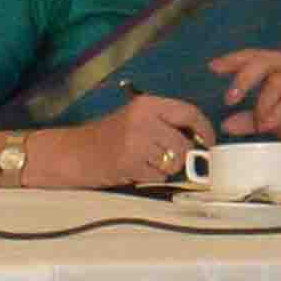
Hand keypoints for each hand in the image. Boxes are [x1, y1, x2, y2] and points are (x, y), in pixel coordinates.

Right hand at [38, 97, 212, 190]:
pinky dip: (151, 177)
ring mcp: (136, 140)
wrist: (73, 153)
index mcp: (147, 104)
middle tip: (164, 159)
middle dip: (181, 157)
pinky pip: (158, 175)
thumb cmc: (107, 138)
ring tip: (144, 162)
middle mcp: (144, 118)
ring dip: (164, 168)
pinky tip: (134, 169)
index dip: (204, 130)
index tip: (208, 143)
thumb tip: (200, 141)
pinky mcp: (130, 162)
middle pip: (185, 143)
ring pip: (174, 162)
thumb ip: (166, 124)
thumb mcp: (137, 120)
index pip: (189, 112)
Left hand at [200, 48, 280, 144]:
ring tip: (260, 125)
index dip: (233, 59)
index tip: (213, 67)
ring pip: (276, 80)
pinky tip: (269, 125)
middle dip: (242, 78)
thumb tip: (225, 124)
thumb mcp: (273, 122)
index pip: (254, 56)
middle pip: (262, 61)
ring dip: (263, 105)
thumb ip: (251, 120)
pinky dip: (278, 111)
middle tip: (228, 99)